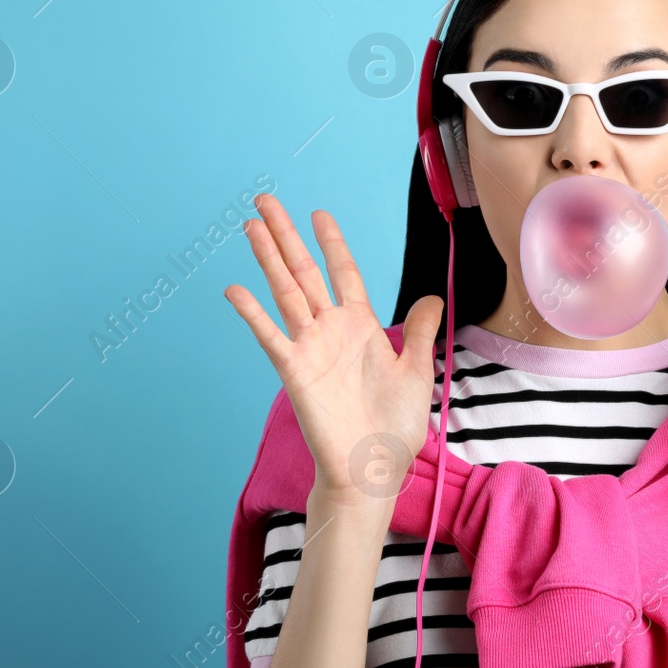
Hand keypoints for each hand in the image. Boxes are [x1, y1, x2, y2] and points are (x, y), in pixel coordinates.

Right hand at [223, 194, 443, 507]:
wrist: (373, 467)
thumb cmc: (394, 426)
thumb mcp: (417, 370)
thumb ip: (421, 331)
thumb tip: (432, 296)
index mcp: (361, 326)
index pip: (343, 273)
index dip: (331, 243)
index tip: (319, 213)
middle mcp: (331, 330)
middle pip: (304, 272)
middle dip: (286, 236)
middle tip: (265, 201)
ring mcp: (310, 348)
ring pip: (286, 292)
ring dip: (268, 258)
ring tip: (251, 225)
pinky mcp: (295, 371)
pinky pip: (271, 336)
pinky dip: (253, 313)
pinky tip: (235, 289)